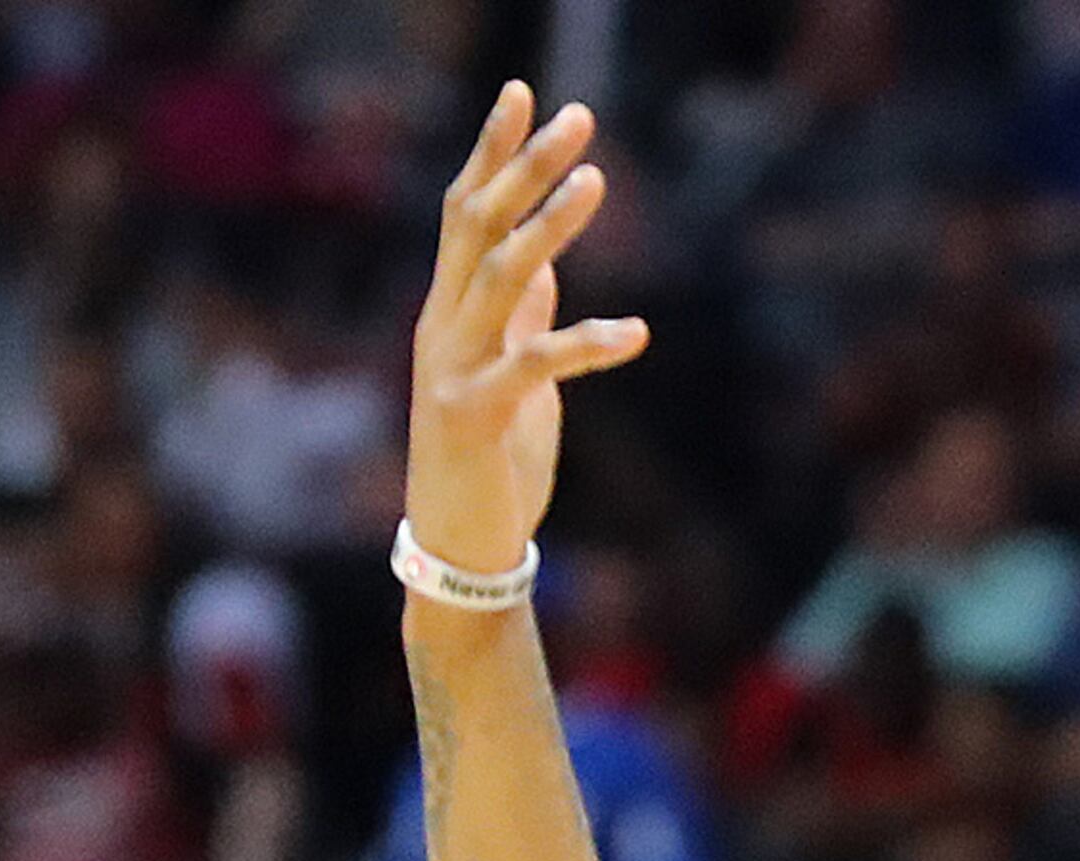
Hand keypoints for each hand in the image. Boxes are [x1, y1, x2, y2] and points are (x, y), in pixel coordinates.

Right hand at [405, 83, 648, 582]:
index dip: (493, 152)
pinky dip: (586, 344)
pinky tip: (638, 332)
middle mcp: (441, 326)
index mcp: (451, 310)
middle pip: (477, 224)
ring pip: (499, 277)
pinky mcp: (475, 416)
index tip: (525, 94)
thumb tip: (542, 264)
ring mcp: (452, 367)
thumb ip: (523, 318)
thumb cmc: (492, 461)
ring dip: (549, 225)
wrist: (461, 547)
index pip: (465, 212)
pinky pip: (534, 367)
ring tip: (596, 180)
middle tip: (577, 116)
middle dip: (523, 165)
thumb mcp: (513, 377)